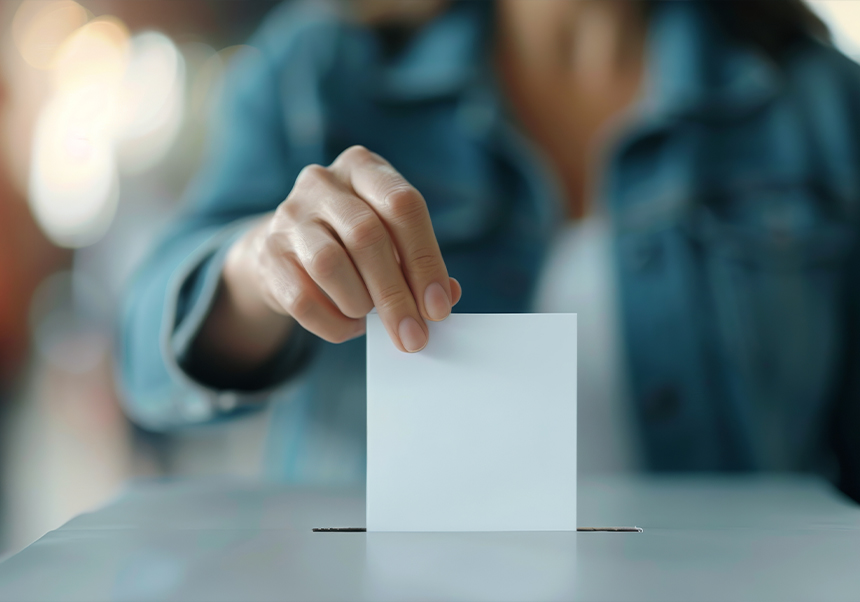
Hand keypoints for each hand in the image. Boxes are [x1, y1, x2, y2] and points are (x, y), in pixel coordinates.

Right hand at [225, 146, 460, 353]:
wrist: (288, 248)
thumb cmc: (355, 244)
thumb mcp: (392, 239)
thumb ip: (420, 264)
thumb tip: (445, 296)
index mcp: (364, 167)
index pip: (403, 205)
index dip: (425, 260)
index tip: (438, 308)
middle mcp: (322, 182)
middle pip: (367, 237)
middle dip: (396, 295)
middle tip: (414, 335)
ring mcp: (289, 216)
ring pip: (330, 265)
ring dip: (360, 303)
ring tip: (371, 318)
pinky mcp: (268, 255)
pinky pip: (301, 299)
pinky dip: (332, 322)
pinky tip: (348, 325)